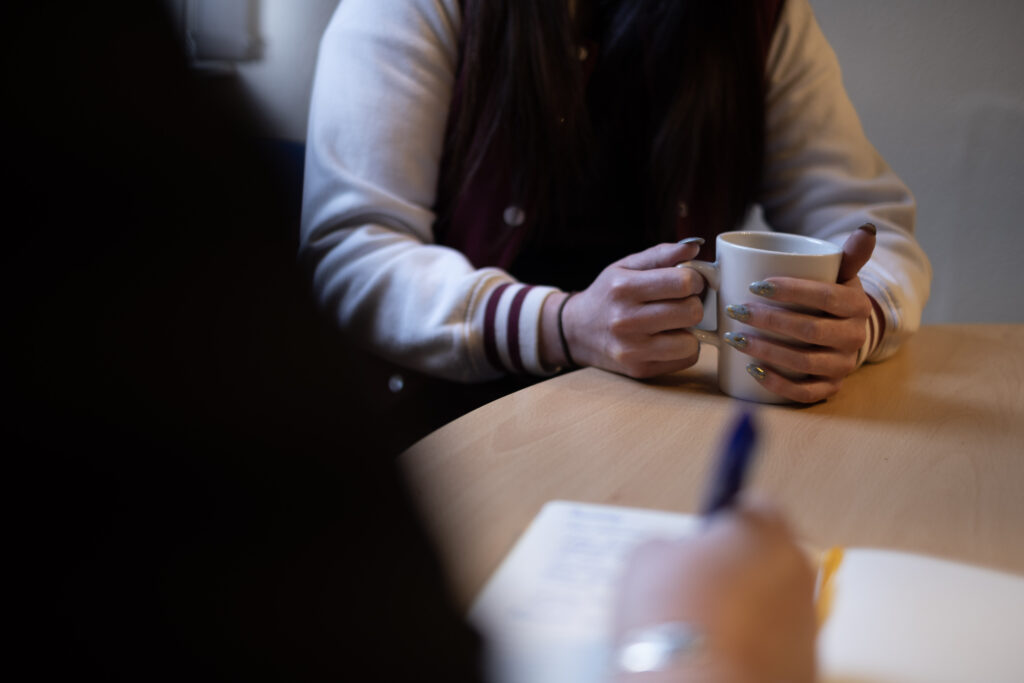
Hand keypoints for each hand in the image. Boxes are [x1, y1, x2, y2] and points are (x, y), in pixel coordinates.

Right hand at [551, 241, 706, 377]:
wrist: (576, 331)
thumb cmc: (607, 295)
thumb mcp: (625, 266)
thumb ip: (661, 254)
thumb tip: (694, 249)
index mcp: (624, 288)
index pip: (683, 282)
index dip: (696, 280)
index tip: (689, 282)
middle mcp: (626, 320)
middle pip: (691, 312)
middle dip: (693, 304)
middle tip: (681, 302)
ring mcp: (632, 349)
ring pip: (691, 341)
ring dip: (689, 330)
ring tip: (673, 322)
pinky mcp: (639, 370)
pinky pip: (685, 359)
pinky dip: (683, 348)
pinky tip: (667, 339)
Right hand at [613, 498, 816, 682]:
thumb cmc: (673, 620)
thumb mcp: (645, 559)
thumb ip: (671, 545)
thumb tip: (673, 555)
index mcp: (764, 531)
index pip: (753, 503)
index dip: (722, 518)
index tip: (702, 536)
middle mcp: (797, 571)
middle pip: (767, 555)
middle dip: (737, 566)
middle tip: (696, 585)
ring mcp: (808, 623)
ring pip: (774, 603)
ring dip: (747, 609)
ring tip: (701, 631)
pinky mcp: (806, 666)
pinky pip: (777, 645)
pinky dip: (753, 648)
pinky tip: (717, 658)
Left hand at [724, 225, 876, 402]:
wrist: (847, 333)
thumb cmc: (832, 299)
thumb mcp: (842, 275)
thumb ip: (849, 255)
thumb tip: (866, 228)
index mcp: (857, 307)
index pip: (824, 297)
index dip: (790, 291)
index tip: (755, 285)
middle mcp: (854, 339)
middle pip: (809, 331)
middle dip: (768, 321)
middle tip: (735, 310)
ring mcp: (842, 366)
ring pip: (803, 363)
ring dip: (765, 351)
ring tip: (734, 337)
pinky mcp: (829, 388)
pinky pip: (804, 393)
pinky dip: (776, 384)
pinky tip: (751, 369)